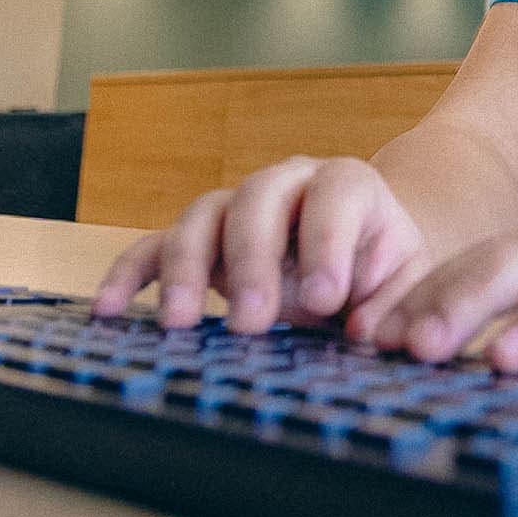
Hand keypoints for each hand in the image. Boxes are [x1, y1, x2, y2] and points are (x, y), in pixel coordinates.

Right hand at [91, 155, 430, 331]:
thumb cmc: (384, 268)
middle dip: (251, 258)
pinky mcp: (198, 240)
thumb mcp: (407, 280)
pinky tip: (110, 310)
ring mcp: (235, 208)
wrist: (360, 252)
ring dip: (188, 268)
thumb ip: (393, 301)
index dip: (328, 241)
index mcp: (347, 185)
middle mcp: (286, 184)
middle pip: (258, 199)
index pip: (335, 194)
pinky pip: (154, 247)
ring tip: (182, 324)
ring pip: (201, 217)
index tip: (326, 298)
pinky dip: (130, 274)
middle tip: (252, 319)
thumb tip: (365, 332)